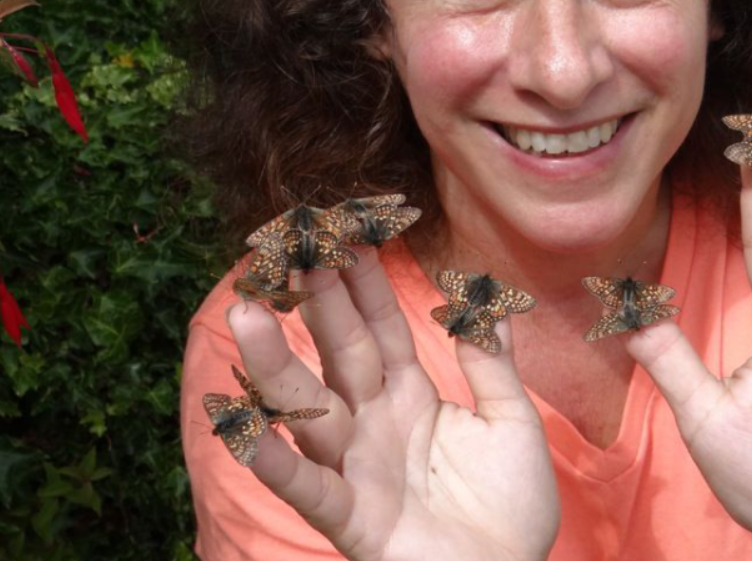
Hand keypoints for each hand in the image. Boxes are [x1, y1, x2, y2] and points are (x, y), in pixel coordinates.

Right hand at [226, 250, 559, 560]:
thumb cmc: (511, 510)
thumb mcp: (512, 423)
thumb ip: (492, 365)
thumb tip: (487, 301)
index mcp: (410, 397)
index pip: (382, 328)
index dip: (365, 284)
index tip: (346, 233)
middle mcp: (373, 423)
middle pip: (341, 353)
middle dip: (318, 303)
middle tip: (292, 247)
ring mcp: (355, 468)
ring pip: (309, 408)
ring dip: (275, 364)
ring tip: (247, 314)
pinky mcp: (349, 517)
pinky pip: (305, 485)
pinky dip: (271, 459)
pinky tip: (239, 426)